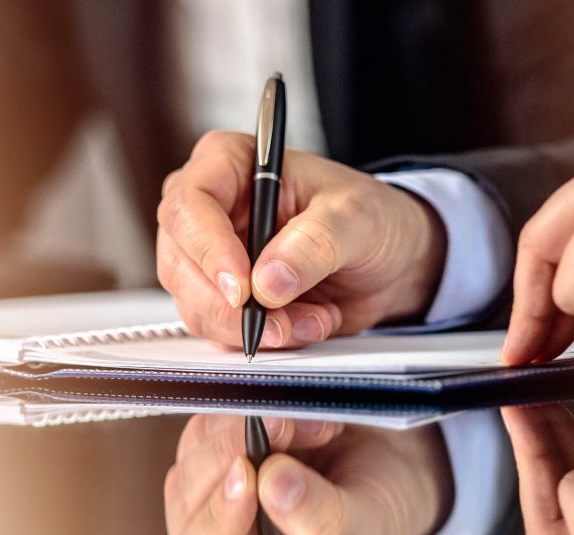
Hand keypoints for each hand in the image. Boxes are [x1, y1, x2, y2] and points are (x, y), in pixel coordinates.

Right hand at [157, 132, 445, 348]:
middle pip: (181, 265)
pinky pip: (222, 333)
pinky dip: (266, 340)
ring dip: (255, 328)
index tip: (242, 287)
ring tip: (313, 318)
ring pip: (198, 307)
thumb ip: (315, 243)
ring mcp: (214, 260)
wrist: (393, 261)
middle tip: (282, 322)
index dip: (207, 248)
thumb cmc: (371, 217)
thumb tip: (267, 281)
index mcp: (232, 165)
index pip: (190, 204)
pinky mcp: (228, 300)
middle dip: (232, 306)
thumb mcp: (356, 217)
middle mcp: (213, 212)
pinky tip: (306, 324)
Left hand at [164, 415, 452, 534]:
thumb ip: (318, 513)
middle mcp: (226, 522)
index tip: (247, 474)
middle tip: (287, 427)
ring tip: (308, 424)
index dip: (220, 513)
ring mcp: (216, 483)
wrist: (389, 471)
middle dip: (236, 453)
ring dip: (247, 426)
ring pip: (198, 448)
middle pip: (192, 493)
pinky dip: (251, 405)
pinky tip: (295, 412)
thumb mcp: (362, 519)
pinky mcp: (222, 443)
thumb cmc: (375, 509)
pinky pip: (214, 418)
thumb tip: (271, 484)